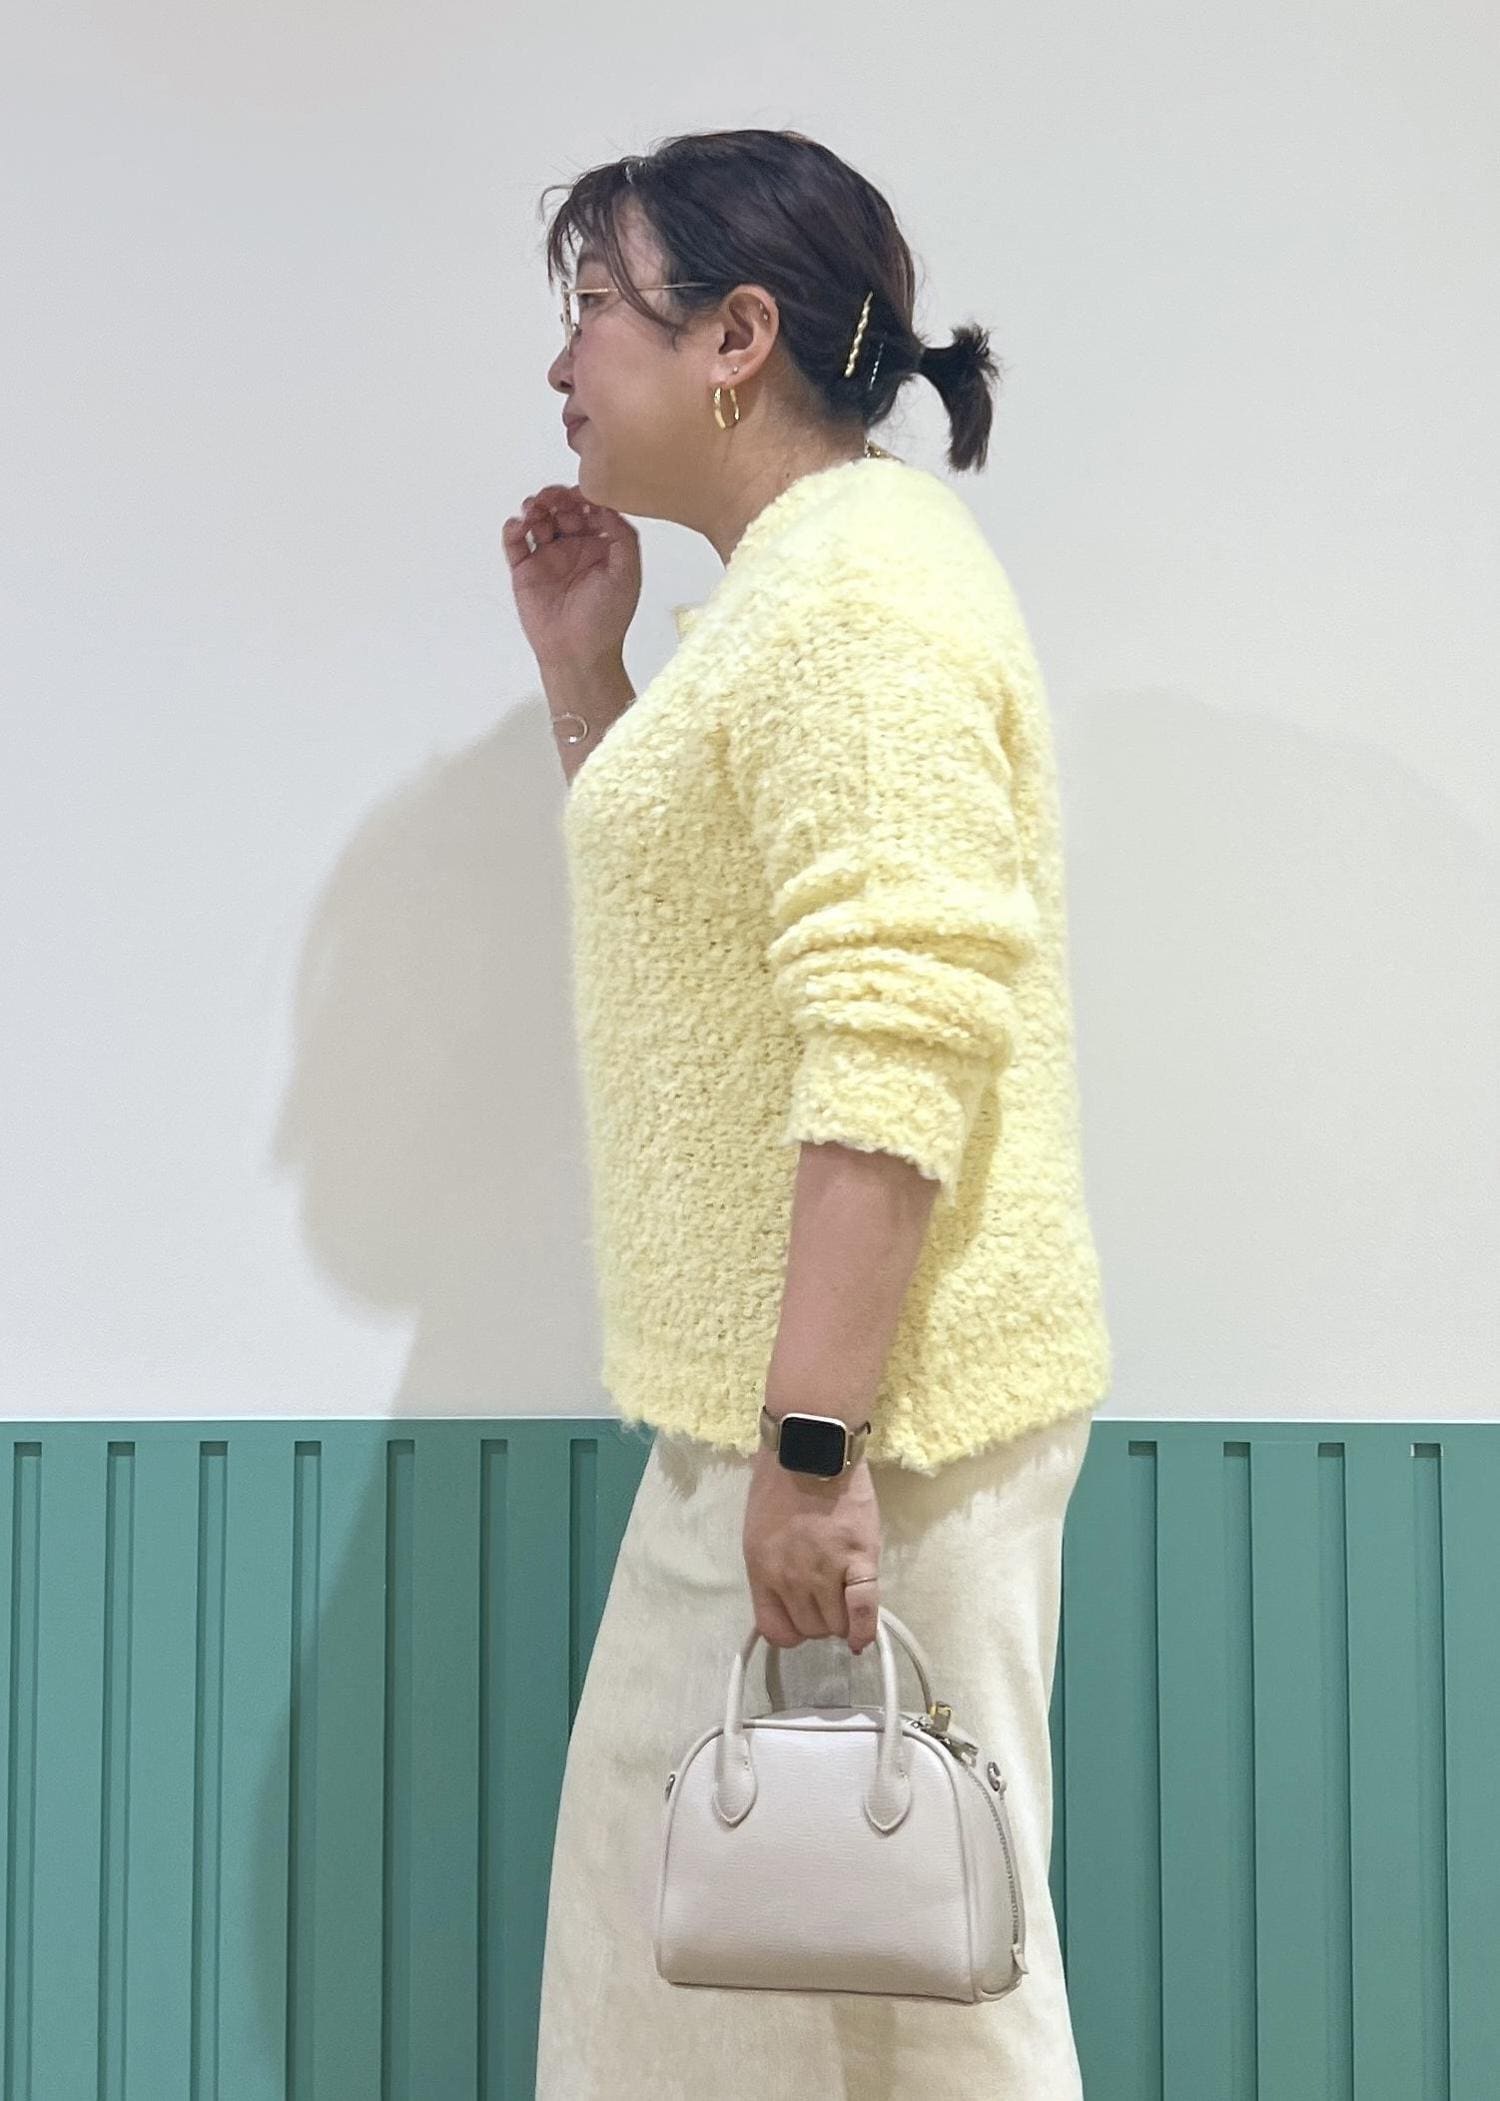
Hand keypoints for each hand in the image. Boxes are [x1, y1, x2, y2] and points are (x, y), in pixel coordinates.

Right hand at [501, 481, 641, 667]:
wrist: (578, 653)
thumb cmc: (606, 619)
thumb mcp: (627, 574)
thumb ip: (623, 537)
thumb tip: (607, 505)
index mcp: (600, 545)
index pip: (591, 508)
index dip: (584, 496)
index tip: (579, 492)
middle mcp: (574, 546)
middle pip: (562, 508)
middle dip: (558, 497)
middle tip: (554, 498)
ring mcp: (548, 556)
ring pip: (538, 519)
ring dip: (535, 507)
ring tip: (535, 509)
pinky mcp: (525, 569)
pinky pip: (515, 542)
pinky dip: (513, 528)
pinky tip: (520, 525)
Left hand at [743, 1445, 881, 1655]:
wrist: (812, 1450)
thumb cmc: (781, 1483)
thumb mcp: (759, 1533)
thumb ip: (771, 1570)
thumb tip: (786, 1599)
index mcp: (762, 1570)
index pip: (775, 1629)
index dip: (792, 1632)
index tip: (802, 1621)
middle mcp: (791, 1579)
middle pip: (810, 1629)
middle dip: (820, 1622)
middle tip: (828, 1600)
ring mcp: (827, 1571)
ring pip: (837, 1625)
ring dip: (842, 1620)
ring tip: (845, 1600)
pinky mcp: (861, 1560)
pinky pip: (864, 1610)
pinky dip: (866, 1629)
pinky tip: (864, 1638)